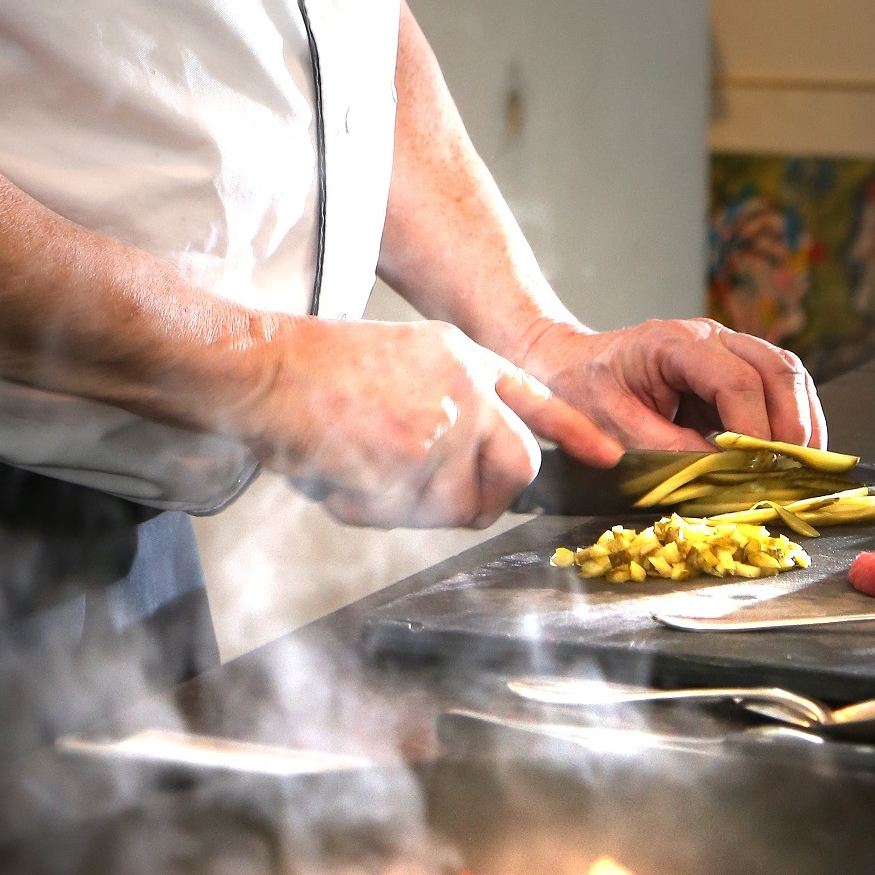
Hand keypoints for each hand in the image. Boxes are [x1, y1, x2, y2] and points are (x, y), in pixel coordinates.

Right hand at [235, 315, 612, 528]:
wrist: (268, 368)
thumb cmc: (320, 371)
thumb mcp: (407, 358)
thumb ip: (453, 400)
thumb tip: (475, 461)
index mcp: (465, 359)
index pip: (538, 400)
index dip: (576, 432)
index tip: (606, 456)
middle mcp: (466, 390)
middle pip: (517, 469)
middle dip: (488, 497)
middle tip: (440, 495)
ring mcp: (444, 426)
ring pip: (460, 504)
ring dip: (414, 506)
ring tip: (366, 470)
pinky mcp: (412, 461)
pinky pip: (408, 516)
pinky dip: (371, 510)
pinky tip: (342, 474)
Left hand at [518, 316, 827, 456]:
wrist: (569, 366)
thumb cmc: (584, 393)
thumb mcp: (614, 429)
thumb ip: (667, 450)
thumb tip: (721, 472)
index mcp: (674, 344)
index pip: (736, 380)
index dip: (754, 429)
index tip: (759, 469)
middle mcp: (709, 335)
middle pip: (777, 367)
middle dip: (793, 423)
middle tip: (795, 470)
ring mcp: (727, 346)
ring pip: (788, 371)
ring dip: (802, 419)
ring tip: (804, 464)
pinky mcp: (734, 366)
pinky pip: (778, 384)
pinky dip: (792, 417)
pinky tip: (793, 451)